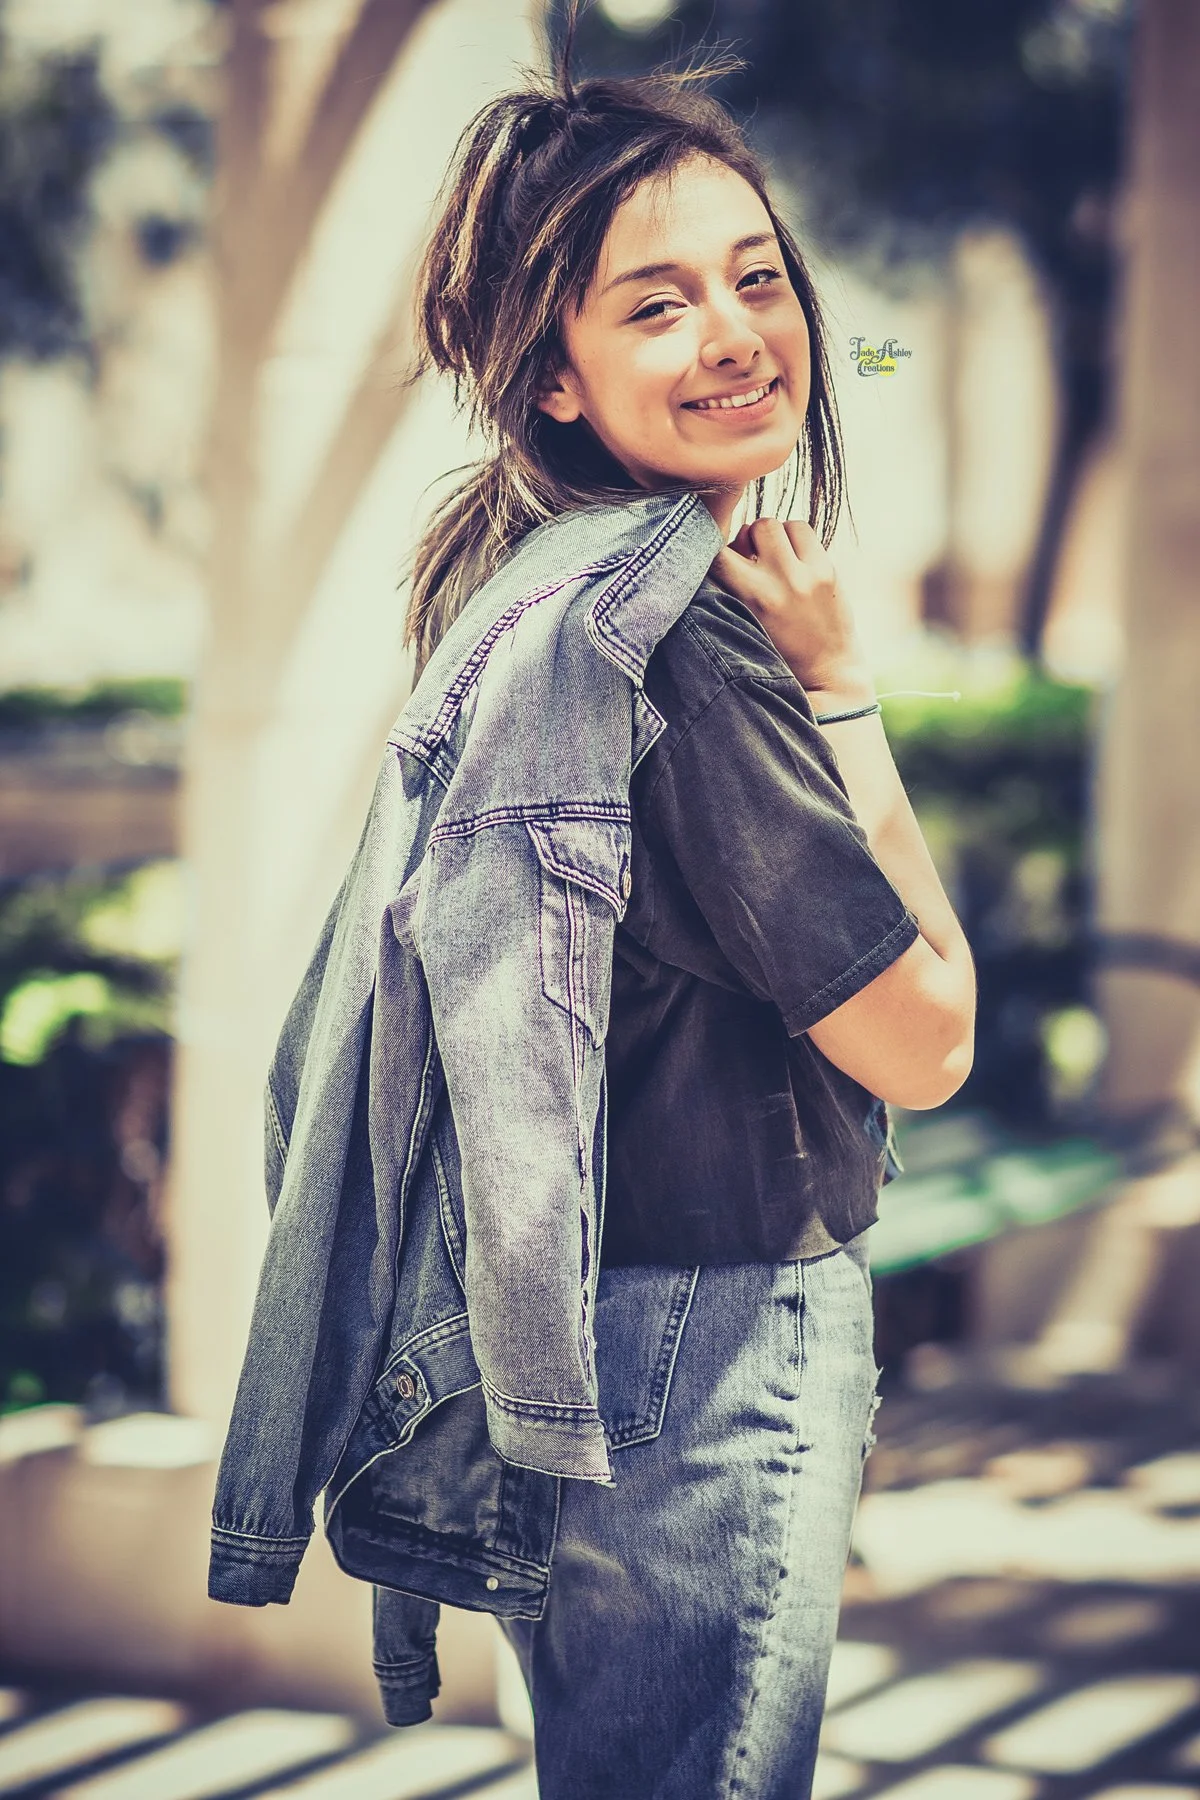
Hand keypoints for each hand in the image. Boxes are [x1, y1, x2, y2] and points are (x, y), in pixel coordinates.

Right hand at [710, 518, 873, 700]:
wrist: (827, 674)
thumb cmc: (777, 654)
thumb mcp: (743, 625)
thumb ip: (729, 590)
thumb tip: (726, 542)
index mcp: (750, 601)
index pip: (717, 555)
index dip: (715, 552)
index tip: (722, 563)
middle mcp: (778, 584)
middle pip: (749, 528)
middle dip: (745, 539)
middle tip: (750, 559)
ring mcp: (806, 574)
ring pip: (775, 523)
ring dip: (769, 534)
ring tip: (773, 557)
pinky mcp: (827, 570)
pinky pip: (801, 529)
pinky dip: (792, 536)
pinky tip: (792, 557)